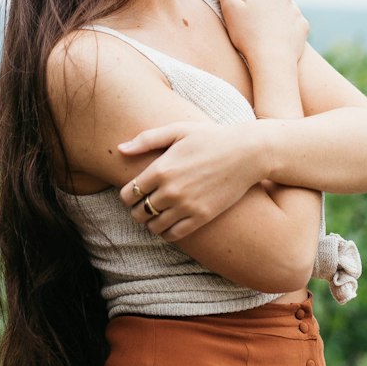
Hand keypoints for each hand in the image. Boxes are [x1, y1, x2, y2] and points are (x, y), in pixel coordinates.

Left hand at [117, 120, 264, 240]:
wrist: (246, 152)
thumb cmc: (211, 137)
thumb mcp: (178, 130)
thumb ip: (147, 140)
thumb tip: (120, 149)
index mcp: (161, 168)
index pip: (128, 193)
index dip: (127, 195)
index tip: (134, 193)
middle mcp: (170, 190)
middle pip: (138, 212)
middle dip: (137, 210)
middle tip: (145, 204)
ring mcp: (186, 206)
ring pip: (154, 226)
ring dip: (151, 222)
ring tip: (158, 213)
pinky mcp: (202, 217)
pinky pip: (174, 235)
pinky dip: (167, 232)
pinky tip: (170, 223)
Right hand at [215, 0, 308, 67]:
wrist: (273, 59)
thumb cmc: (248, 34)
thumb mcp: (229, 9)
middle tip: (254, 0)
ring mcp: (295, 11)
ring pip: (284, 4)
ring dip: (276, 7)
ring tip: (267, 17)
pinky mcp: (302, 26)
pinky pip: (293, 20)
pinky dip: (287, 22)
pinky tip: (280, 30)